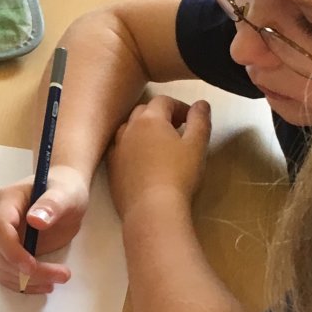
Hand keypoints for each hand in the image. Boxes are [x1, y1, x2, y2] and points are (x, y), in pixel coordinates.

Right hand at [0, 170, 87, 294]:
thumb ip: (52, 204)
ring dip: (27, 281)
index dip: (12, 251)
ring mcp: (1, 238)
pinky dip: (24, 284)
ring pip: (2, 267)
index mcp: (8, 201)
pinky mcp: (9, 252)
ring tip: (58, 279)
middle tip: (61, 275)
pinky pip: (8, 273)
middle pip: (0, 252)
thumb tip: (35, 220)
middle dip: (26, 271)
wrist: (65, 195)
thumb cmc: (65, 189)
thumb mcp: (66, 194)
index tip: (32, 266)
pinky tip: (46, 284)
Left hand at [107, 95, 211, 222]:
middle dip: (161, 116)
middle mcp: (128, 130)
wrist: (152, 210)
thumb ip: (200, 121)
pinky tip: (143, 163)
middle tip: (178, 130)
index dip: (180, 106)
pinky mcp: (111, 170)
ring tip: (159, 145)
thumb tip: (201, 104)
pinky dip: (131, 149)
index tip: (191, 119)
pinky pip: (120, 151)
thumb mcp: (197, 145)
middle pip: (143, 112)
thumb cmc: (179, 174)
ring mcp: (116, 150)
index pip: (164, 101)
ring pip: (128, 130)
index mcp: (149, 119)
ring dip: (143, 131)